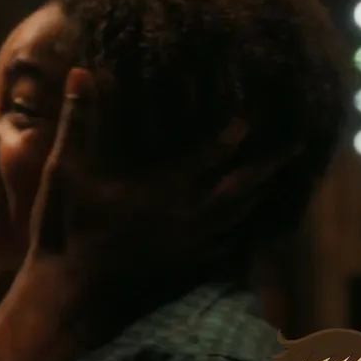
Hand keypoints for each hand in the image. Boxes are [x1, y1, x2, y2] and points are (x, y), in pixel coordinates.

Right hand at [12, 68, 285, 337]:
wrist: (67, 290)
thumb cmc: (65, 225)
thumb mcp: (64, 167)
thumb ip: (77, 119)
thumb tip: (80, 71)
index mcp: (162, 188)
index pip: (209, 153)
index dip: (233, 131)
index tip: (253, 113)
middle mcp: (184, 215)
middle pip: (240, 186)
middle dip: (268, 163)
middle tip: (296, 144)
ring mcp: (185, 243)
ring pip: (235, 217)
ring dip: (256, 195)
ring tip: (272, 180)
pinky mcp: (179, 264)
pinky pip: (222, 247)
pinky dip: (237, 232)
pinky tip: (240, 230)